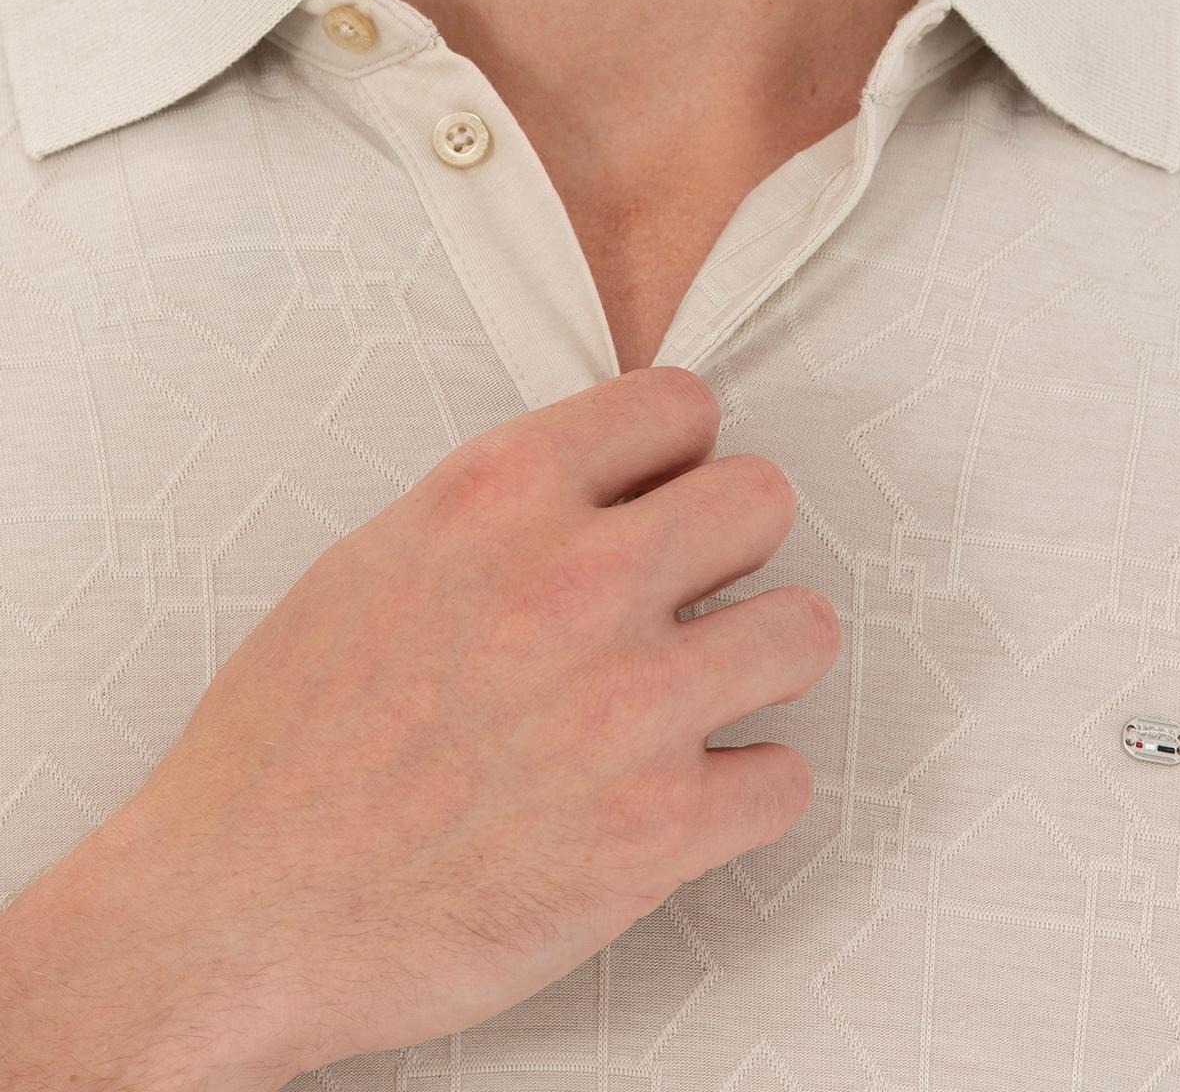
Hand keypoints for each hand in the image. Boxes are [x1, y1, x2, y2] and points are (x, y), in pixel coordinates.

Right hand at [102, 366, 839, 1076]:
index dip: (677, 457)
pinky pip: (786, 778)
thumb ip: (502, 509)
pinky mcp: (657, 828)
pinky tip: (683, 797)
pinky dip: (742, 796)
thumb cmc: (283, 752)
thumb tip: (600, 482)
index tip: (665, 497)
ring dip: (756, 667)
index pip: (681, 403)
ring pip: (803, 630)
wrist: (233, 918)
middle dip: (732, 550)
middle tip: (690, 599)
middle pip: (765, 500)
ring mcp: (627, 704)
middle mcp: (575, 580)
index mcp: (498, 494)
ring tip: (699, 696)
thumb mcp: (378, 558)